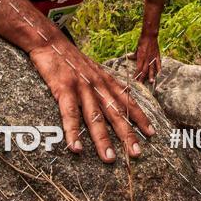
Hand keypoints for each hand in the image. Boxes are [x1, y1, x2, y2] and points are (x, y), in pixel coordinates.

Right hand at [29, 38, 154, 163]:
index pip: (127, 101)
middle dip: (127, 134)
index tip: (151, 133)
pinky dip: (73, 132)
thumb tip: (119, 96)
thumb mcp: (93, 68)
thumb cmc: (70, 58)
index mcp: (106, 80)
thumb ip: (105, 83)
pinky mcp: (64, 89)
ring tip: (109, 158)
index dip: (140, 117)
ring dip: (103, 139)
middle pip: (115, 113)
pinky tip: (76, 148)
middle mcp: (98, 85)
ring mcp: (82, 87)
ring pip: (95, 117)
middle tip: (137, 153)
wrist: (49, 41)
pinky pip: (70, 114)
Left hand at [127, 34, 160, 83]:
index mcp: (141, 57)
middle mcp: (147, 59)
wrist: (150, 36)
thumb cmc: (142, 41)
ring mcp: (152, 57)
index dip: (136, 75)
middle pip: (144, 70)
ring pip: (151, 68)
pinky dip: (159, 68)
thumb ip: (134, 55)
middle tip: (141, 84)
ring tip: (151, 82)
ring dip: (151, 75)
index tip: (134, 80)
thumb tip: (129, 57)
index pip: (138, 68)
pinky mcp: (157, 55)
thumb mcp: (137, 48)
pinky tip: (159, 73)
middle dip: (142, 78)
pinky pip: (158, 63)